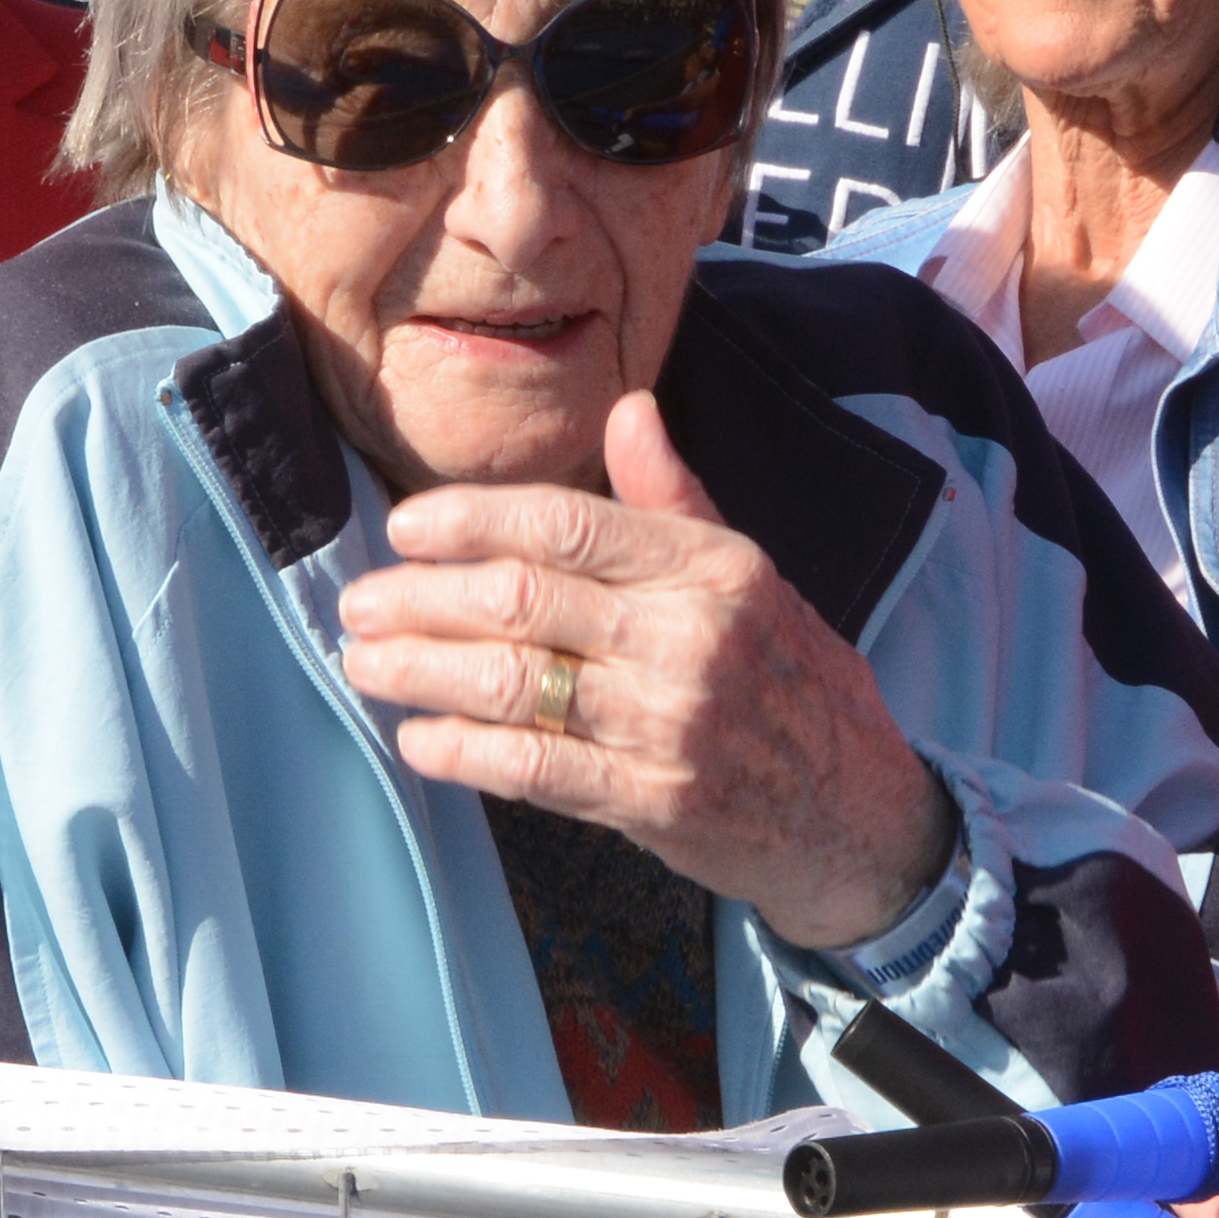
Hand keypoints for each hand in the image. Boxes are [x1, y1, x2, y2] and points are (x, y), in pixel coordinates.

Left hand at [339, 390, 957, 950]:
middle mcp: (691, 637)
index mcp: (713, 567)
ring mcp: (670, 724)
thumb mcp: (750, 575)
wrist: (857, 809)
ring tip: (366, 663)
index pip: (567, 524)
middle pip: (522, 600)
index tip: (406, 529)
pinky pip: (534, 770)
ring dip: (422, 671)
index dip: (470, 522)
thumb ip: (673, 498)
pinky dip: (463, 753)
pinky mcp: (653, 801)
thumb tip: (630, 408)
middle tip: (361, 602)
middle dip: (422, 598)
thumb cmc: (790, 678)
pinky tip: (418, 739)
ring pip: (513, 684)